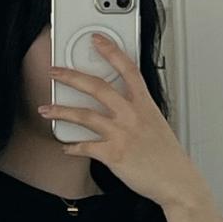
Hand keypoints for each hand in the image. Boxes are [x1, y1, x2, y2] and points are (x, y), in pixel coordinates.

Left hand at [39, 33, 209, 216]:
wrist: (176, 181)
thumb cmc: (168, 157)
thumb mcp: (157, 124)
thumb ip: (138, 112)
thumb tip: (123, 107)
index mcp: (144, 104)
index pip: (127, 69)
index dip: (111, 51)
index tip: (97, 39)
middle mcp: (131, 115)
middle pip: (97, 87)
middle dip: (71, 76)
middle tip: (55, 72)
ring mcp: (121, 133)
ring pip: (84, 115)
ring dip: (60, 111)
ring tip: (46, 110)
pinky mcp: (113, 154)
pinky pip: (85, 147)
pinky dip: (72, 147)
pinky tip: (66, 146)